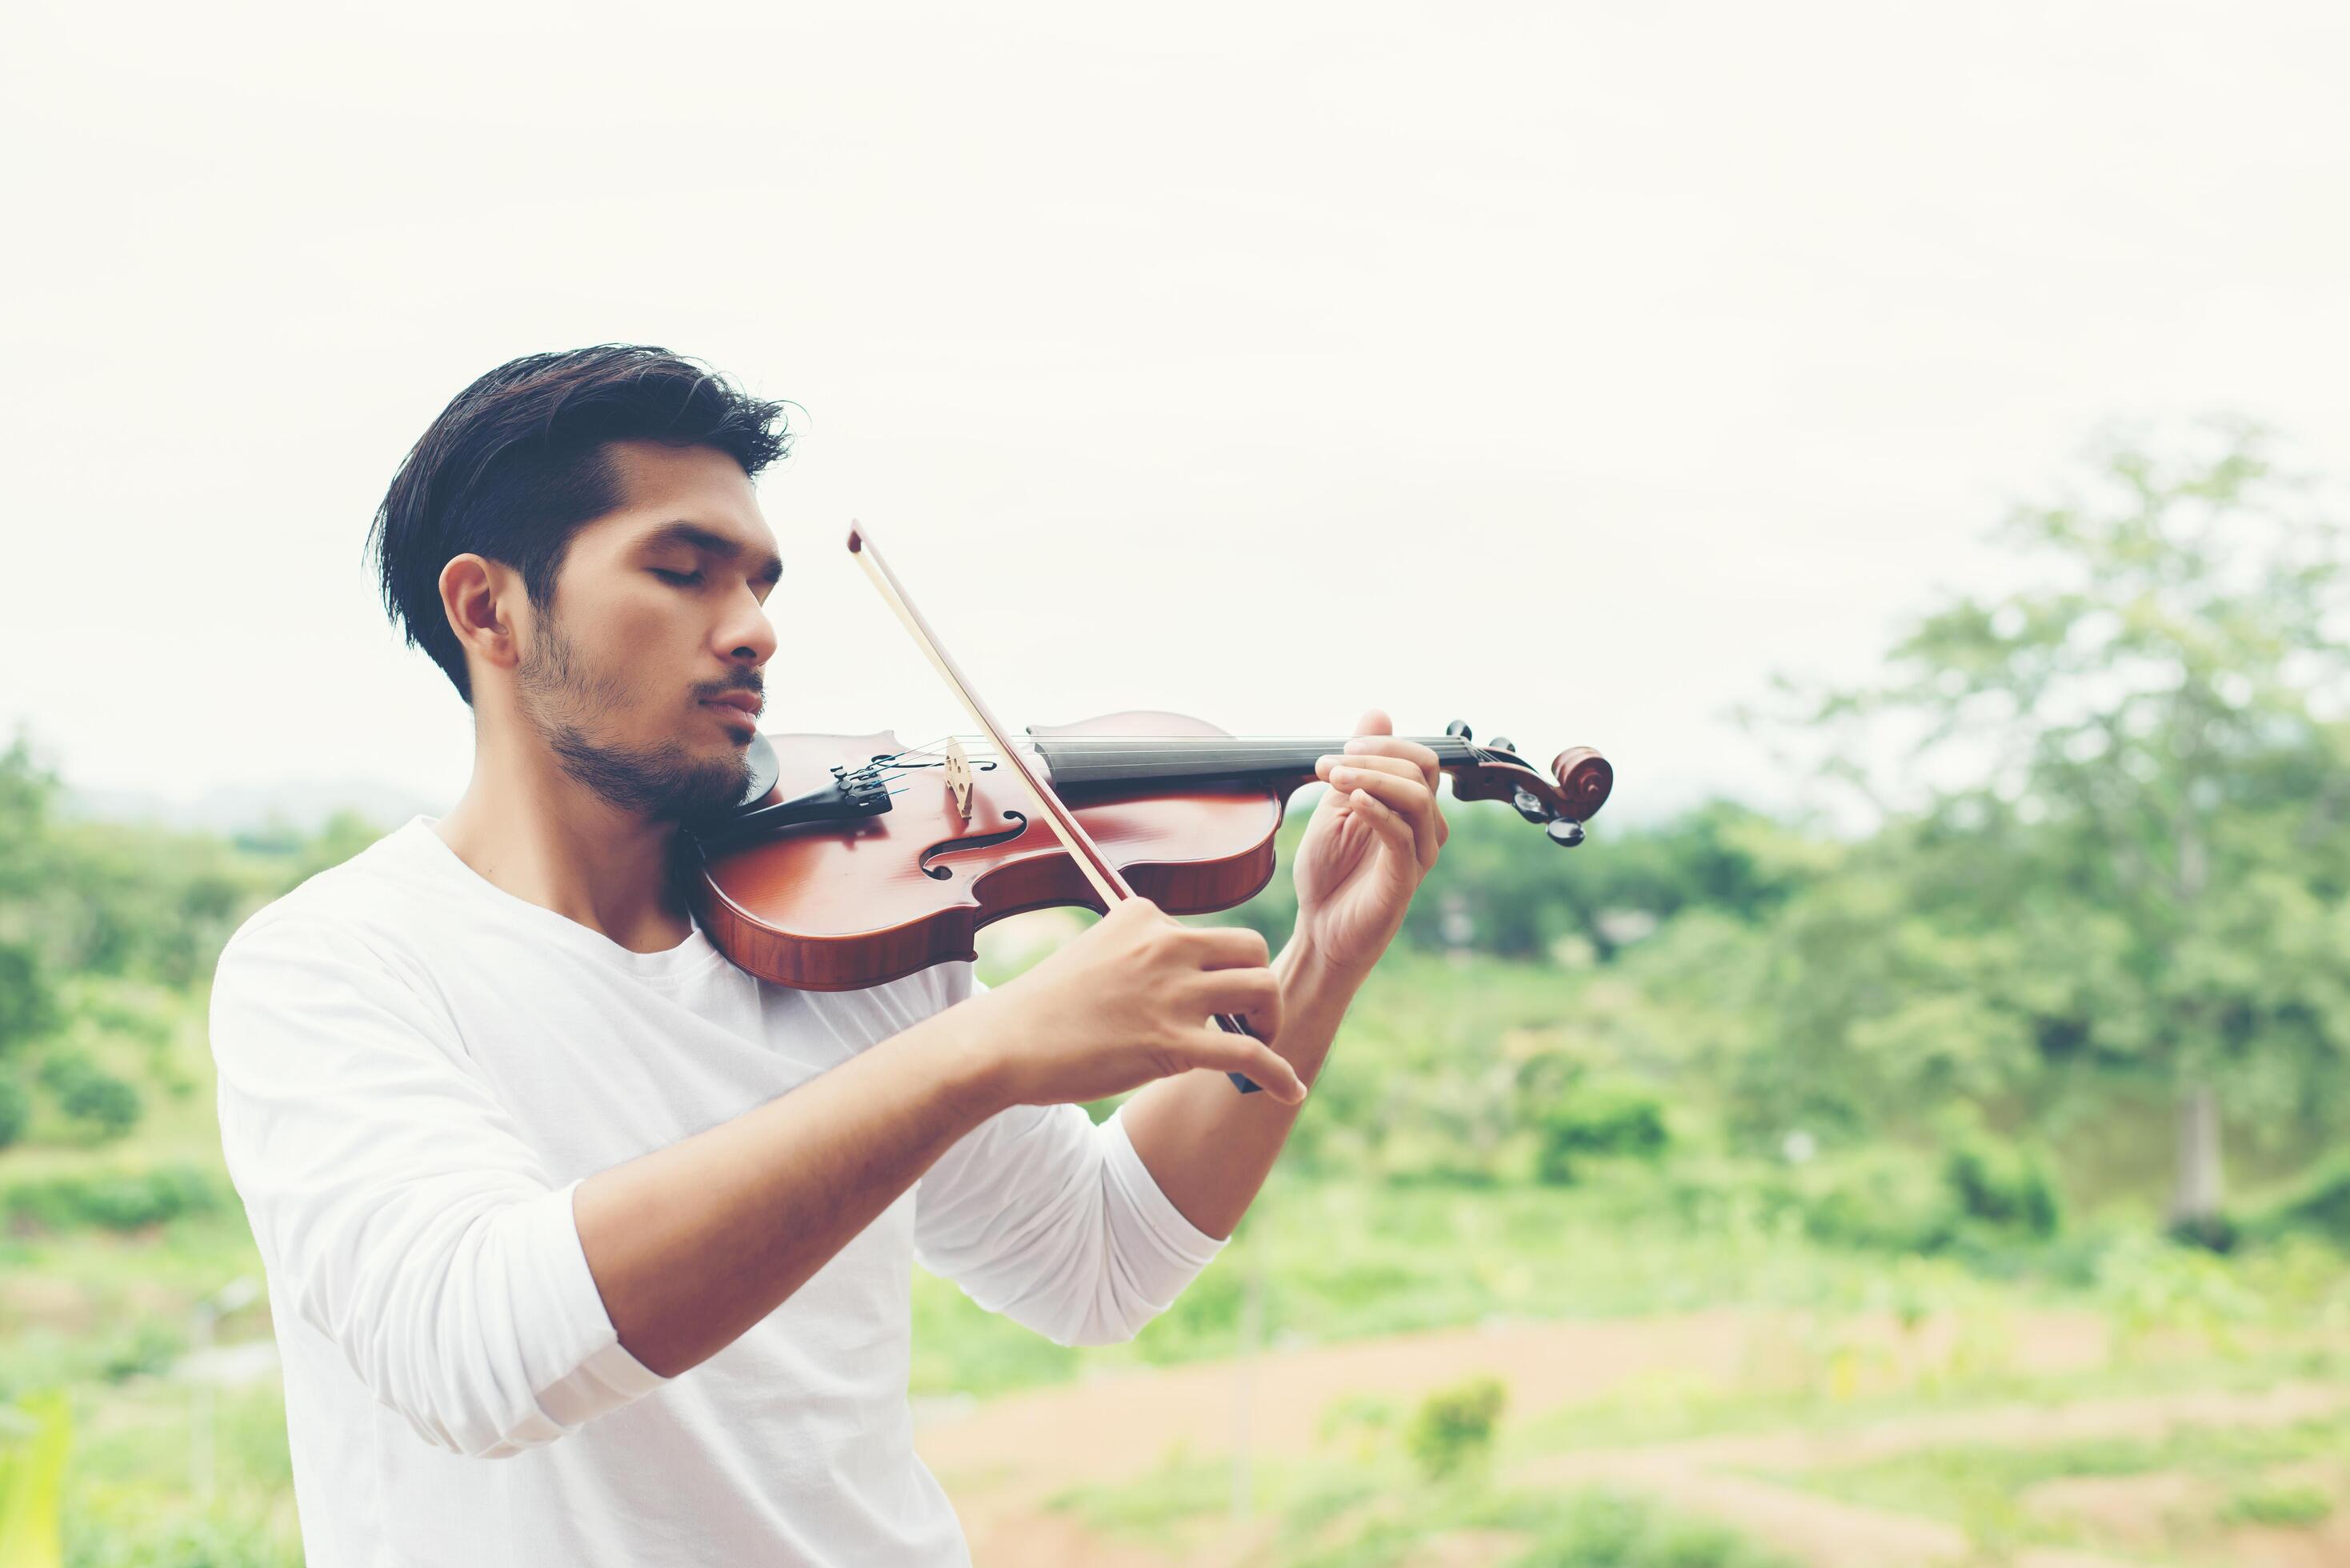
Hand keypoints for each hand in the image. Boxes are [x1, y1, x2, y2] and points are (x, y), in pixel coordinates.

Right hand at [962, 899, 1306, 1108]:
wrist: (1004, 1044)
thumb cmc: (1041, 1009)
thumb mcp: (1091, 954)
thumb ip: (1136, 957)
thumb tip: (1175, 984)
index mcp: (1142, 915)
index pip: (1207, 932)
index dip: (1214, 969)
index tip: (1204, 999)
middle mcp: (1164, 943)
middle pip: (1251, 948)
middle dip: (1259, 983)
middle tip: (1248, 1017)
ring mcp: (1172, 992)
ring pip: (1262, 989)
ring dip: (1272, 1021)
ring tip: (1260, 1045)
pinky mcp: (1174, 1043)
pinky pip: (1250, 1053)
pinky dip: (1279, 1073)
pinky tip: (1290, 1091)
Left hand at [1297, 709, 1447, 976]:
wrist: (1321, 929)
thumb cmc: (1330, 872)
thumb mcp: (1337, 806)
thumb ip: (1359, 764)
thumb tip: (1378, 712)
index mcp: (1411, 807)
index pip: (1420, 758)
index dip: (1383, 746)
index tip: (1339, 752)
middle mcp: (1424, 827)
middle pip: (1421, 770)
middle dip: (1375, 757)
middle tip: (1330, 764)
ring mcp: (1418, 853)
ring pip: (1414, 797)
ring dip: (1371, 778)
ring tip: (1334, 779)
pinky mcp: (1404, 878)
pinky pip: (1402, 834)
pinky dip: (1376, 810)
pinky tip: (1352, 801)